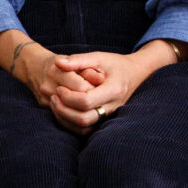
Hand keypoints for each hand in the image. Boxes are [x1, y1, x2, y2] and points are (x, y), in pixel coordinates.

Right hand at [0, 30, 97, 132]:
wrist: (33, 66)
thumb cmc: (60, 61)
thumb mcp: (75, 57)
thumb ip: (87, 66)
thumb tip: (101, 79)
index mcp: (56, 71)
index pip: (81, 87)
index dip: (95, 88)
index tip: (101, 86)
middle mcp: (48, 86)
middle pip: (77, 103)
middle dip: (92, 102)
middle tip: (99, 97)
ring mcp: (45, 98)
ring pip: (71, 117)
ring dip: (87, 114)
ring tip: (95, 106)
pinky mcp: (45, 108)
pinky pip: (64, 121)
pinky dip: (78, 121)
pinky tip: (87, 114)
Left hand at [47, 40, 178, 132]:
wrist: (133, 74)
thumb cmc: (114, 64)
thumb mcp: (98, 57)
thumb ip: (79, 60)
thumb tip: (58, 63)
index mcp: (113, 90)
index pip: (86, 101)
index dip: (69, 97)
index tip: (60, 88)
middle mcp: (113, 107)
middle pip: (84, 119)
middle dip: (64, 110)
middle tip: (54, 96)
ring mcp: (110, 116)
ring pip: (83, 128)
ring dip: (65, 118)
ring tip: (55, 103)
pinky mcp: (104, 121)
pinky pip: (84, 130)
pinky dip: (70, 123)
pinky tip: (62, 110)